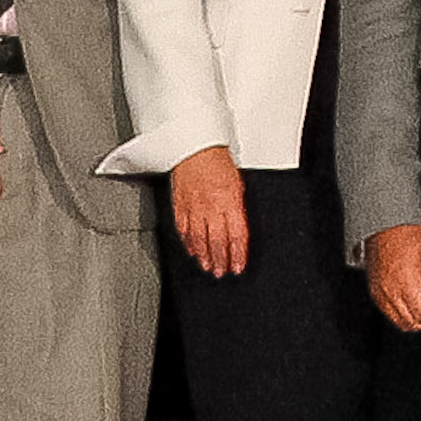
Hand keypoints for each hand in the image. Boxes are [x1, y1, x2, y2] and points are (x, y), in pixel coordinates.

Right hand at [168, 146, 249, 276]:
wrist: (194, 148)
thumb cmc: (217, 160)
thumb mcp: (238, 183)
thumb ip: (238, 207)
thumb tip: (240, 225)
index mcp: (229, 202)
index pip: (236, 236)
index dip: (238, 254)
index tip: (239, 266)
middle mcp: (212, 208)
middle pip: (218, 242)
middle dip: (221, 260)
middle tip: (222, 272)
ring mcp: (194, 208)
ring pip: (199, 239)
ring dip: (204, 256)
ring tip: (208, 267)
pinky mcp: (180, 205)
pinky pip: (184, 229)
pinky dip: (188, 242)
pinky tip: (192, 250)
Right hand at [365, 222, 420, 331]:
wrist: (384, 227)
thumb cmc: (408, 236)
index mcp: (405, 282)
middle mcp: (390, 292)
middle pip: (415, 323)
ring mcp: (381, 295)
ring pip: (403, 323)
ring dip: (419, 318)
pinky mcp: (377, 294)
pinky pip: (392, 315)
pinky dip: (406, 314)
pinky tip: (414, 298)